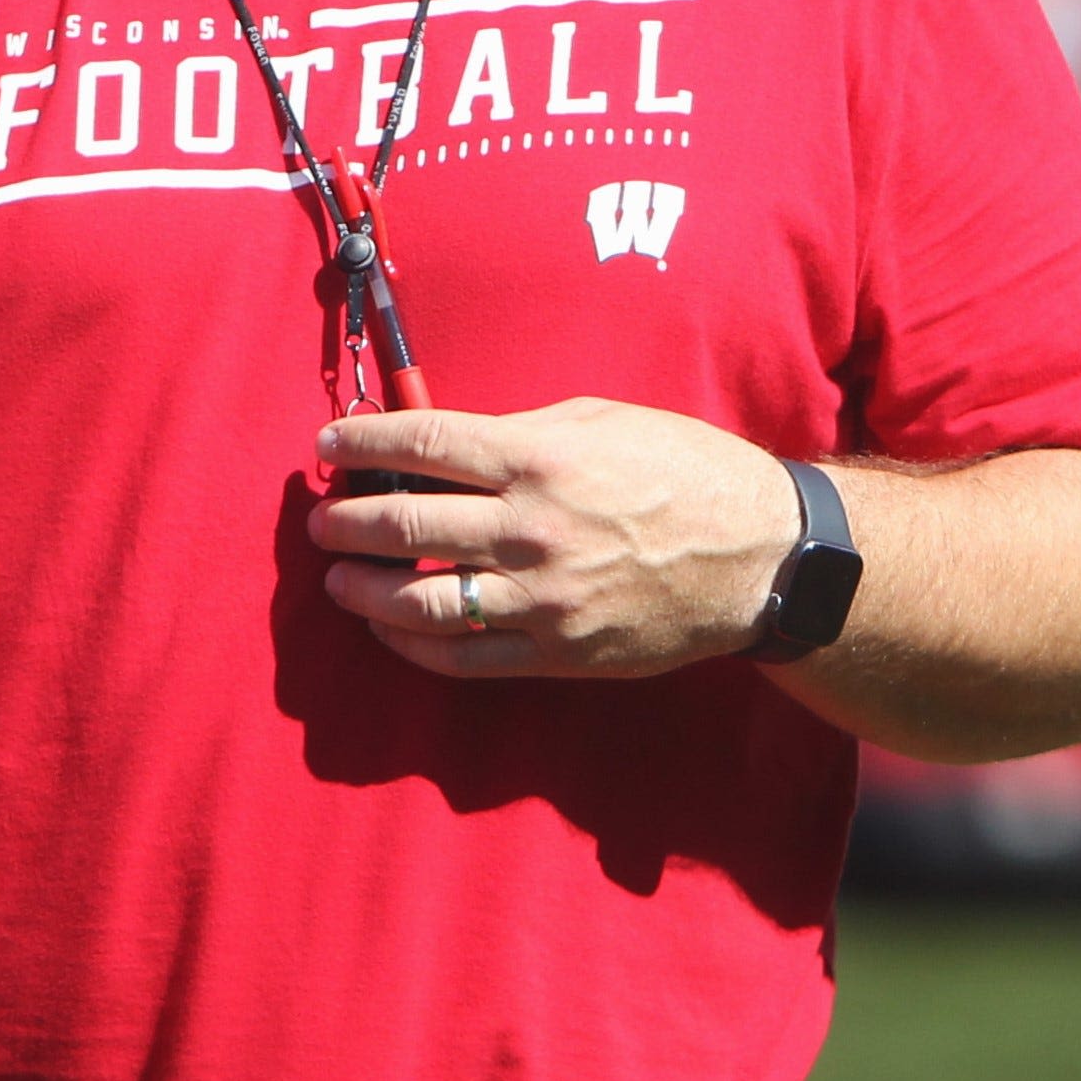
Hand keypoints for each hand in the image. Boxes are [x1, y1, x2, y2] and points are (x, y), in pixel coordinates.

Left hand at [307, 398, 801, 677]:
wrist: (759, 556)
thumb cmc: (683, 470)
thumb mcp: (600, 421)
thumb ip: (517, 432)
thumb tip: (441, 445)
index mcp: (541, 458)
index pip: (424, 445)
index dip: (362, 444)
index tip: (328, 446)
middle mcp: (532, 529)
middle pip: (407, 525)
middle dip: (346, 522)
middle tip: (320, 520)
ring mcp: (543, 599)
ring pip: (422, 601)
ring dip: (364, 590)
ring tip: (338, 578)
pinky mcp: (559, 653)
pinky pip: (464, 658)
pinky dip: (412, 645)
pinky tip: (388, 629)